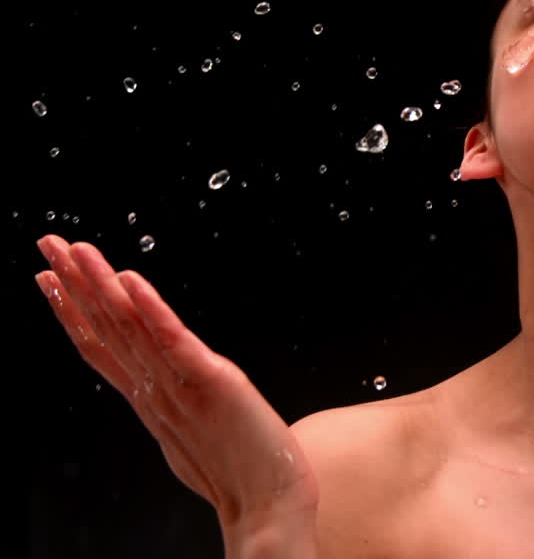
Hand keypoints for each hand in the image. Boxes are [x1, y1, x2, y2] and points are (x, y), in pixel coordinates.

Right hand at [35, 235, 318, 525]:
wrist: (269, 508)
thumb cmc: (241, 472)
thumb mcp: (193, 432)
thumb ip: (173, 404)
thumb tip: (162, 390)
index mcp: (150, 399)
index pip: (102, 347)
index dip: (74, 311)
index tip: (49, 277)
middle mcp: (155, 390)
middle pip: (106, 329)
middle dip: (75, 284)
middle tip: (46, 242)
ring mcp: (177, 386)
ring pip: (130, 328)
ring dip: (100, 284)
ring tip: (75, 249)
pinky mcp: (210, 382)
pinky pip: (173, 340)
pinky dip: (151, 309)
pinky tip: (130, 279)